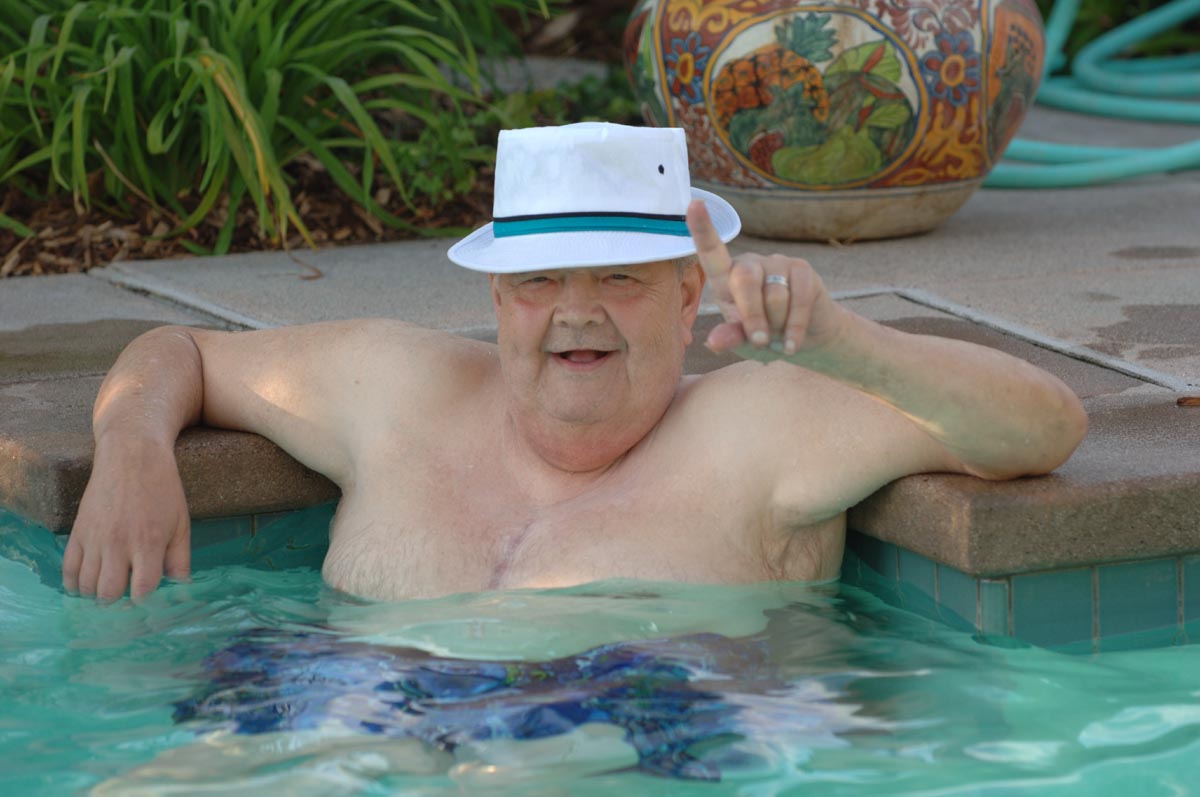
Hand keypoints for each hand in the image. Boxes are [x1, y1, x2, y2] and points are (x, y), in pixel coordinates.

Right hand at [62, 440, 190, 601]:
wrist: (131, 455)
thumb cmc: (163, 489)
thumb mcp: (181, 523)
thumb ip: (180, 559)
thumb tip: (182, 588)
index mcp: (147, 543)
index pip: (142, 590)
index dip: (146, 601)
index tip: (148, 600)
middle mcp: (117, 544)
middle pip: (109, 593)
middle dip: (118, 603)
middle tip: (126, 599)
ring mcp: (94, 539)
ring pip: (86, 586)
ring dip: (97, 594)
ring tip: (109, 590)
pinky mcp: (77, 531)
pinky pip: (67, 569)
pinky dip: (74, 583)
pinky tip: (86, 584)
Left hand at [686, 199, 845, 355]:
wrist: (805, 338)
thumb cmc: (765, 336)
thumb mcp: (743, 342)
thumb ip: (730, 337)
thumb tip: (715, 342)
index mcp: (726, 279)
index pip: (711, 253)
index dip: (702, 229)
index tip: (693, 203)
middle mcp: (749, 265)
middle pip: (745, 279)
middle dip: (752, 316)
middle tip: (759, 341)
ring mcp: (777, 263)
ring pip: (775, 296)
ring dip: (777, 325)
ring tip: (778, 336)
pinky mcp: (802, 269)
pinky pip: (799, 299)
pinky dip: (795, 328)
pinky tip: (792, 344)